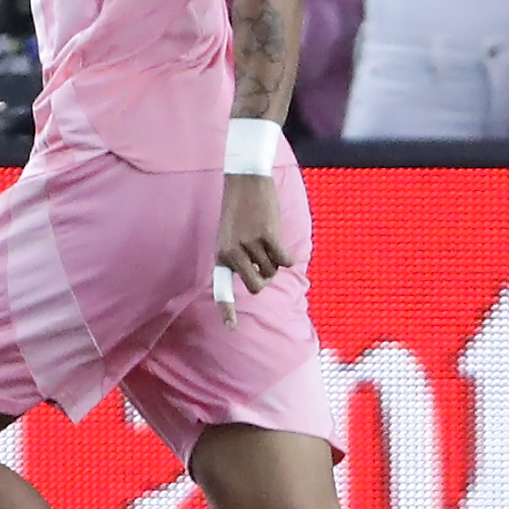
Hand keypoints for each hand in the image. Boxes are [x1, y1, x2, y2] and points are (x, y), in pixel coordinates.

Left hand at [213, 172, 291, 321]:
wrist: (245, 180)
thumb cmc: (240, 209)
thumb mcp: (231, 235)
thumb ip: (239, 257)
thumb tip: (260, 279)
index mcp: (221, 254)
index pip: (221, 288)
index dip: (226, 309)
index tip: (231, 329)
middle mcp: (233, 253)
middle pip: (256, 285)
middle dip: (265, 278)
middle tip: (265, 260)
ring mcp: (249, 245)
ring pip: (272, 270)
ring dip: (275, 258)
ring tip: (266, 236)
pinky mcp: (267, 236)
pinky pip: (284, 260)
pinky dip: (287, 256)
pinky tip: (280, 242)